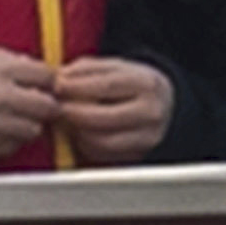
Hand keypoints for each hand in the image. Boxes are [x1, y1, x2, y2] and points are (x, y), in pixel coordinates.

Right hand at [0, 48, 65, 159]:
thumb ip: (16, 64)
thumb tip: (43, 74)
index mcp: (2, 69)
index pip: (48, 75)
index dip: (50, 82)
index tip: (45, 85)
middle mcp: (2, 95)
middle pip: (47, 105)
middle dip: (45, 106)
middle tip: (35, 106)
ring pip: (33, 129)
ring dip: (27, 125)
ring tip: (11, 118)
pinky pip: (13, 145)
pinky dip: (10, 139)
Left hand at [49, 55, 175, 165]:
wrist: (167, 107)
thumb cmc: (134, 85)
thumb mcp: (117, 68)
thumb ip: (87, 70)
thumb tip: (59, 79)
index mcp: (146, 84)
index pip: (106, 85)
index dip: (76, 86)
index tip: (57, 86)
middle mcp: (151, 113)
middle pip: (102, 118)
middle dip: (73, 113)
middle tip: (58, 107)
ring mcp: (147, 138)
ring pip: (100, 141)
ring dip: (77, 132)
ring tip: (69, 120)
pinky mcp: (138, 156)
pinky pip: (103, 155)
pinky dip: (86, 144)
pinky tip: (82, 133)